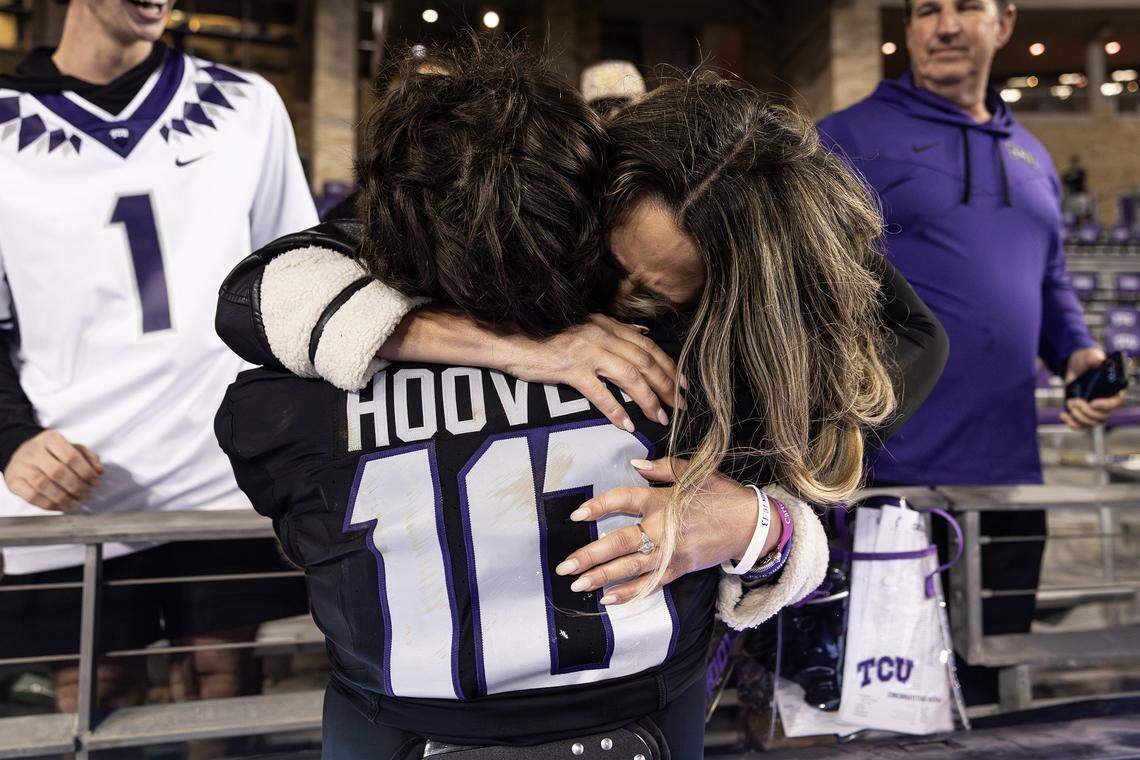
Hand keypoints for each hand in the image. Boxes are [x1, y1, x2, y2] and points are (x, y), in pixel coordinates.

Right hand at [5, 430, 101, 510]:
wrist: (22, 453)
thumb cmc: (52, 452)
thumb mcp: (71, 447)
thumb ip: (88, 457)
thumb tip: (99, 471)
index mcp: (50, 439)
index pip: (71, 456)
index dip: (86, 472)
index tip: (95, 481)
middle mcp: (33, 451)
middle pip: (58, 472)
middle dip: (77, 487)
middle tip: (87, 494)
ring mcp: (21, 466)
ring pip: (44, 486)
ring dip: (65, 498)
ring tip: (77, 502)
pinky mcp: (13, 482)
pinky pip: (32, 497)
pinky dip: (50, 505)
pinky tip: (62, 505)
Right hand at [502, 314, 680, 431]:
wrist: (513, 338)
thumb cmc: (547, 336)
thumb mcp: (586, 325)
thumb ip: (614, 330)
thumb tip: (642, 333)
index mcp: (608, 326)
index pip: (649, 346)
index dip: (670, 366)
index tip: (685, 384)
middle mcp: (602, 335)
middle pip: (645, 362)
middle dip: (668, 386)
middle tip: (682, 406)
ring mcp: (587, 352)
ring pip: (630, 376)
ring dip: (649, 400)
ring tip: (661, 418)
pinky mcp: (570, 369)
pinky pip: (600, 393)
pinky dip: (615, 410)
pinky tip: (626, 425)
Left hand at [553, 457, 768, 604]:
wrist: (752, 524)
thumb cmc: (721, 494)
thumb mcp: (695, 472)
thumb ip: (662, 467)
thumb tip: (634, 464)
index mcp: (662, 500)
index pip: (623, 501)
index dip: (599, 506)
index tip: (577, 514)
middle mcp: (663, 529)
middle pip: (621, 542)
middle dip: (590, 555)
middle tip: (565, 566)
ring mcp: (671, 552)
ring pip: (631, 567)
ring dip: (603, 577)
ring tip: (577, 585)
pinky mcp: (680, 569)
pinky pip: (651, 584)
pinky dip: (631, 593)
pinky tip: (608, 599)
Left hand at [1061, 347, 1125, 428]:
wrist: (1074, 367)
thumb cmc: (1086, 360)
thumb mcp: (1090, 356)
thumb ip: (1094, 358)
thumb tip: (1097, 361)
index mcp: (1113, 390)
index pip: (1116, 402)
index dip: (1105, 405)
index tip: (1092, 403)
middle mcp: (1106, 403)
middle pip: (1102, 416)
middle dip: (1086, 411)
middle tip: (1074, 401)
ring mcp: (1095, 410)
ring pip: (1092, 423)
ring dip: (1078, 417)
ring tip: (1069, 403)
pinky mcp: (1083, 414)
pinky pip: (1081, 425)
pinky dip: (1072, 423)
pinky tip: (1063, 414)